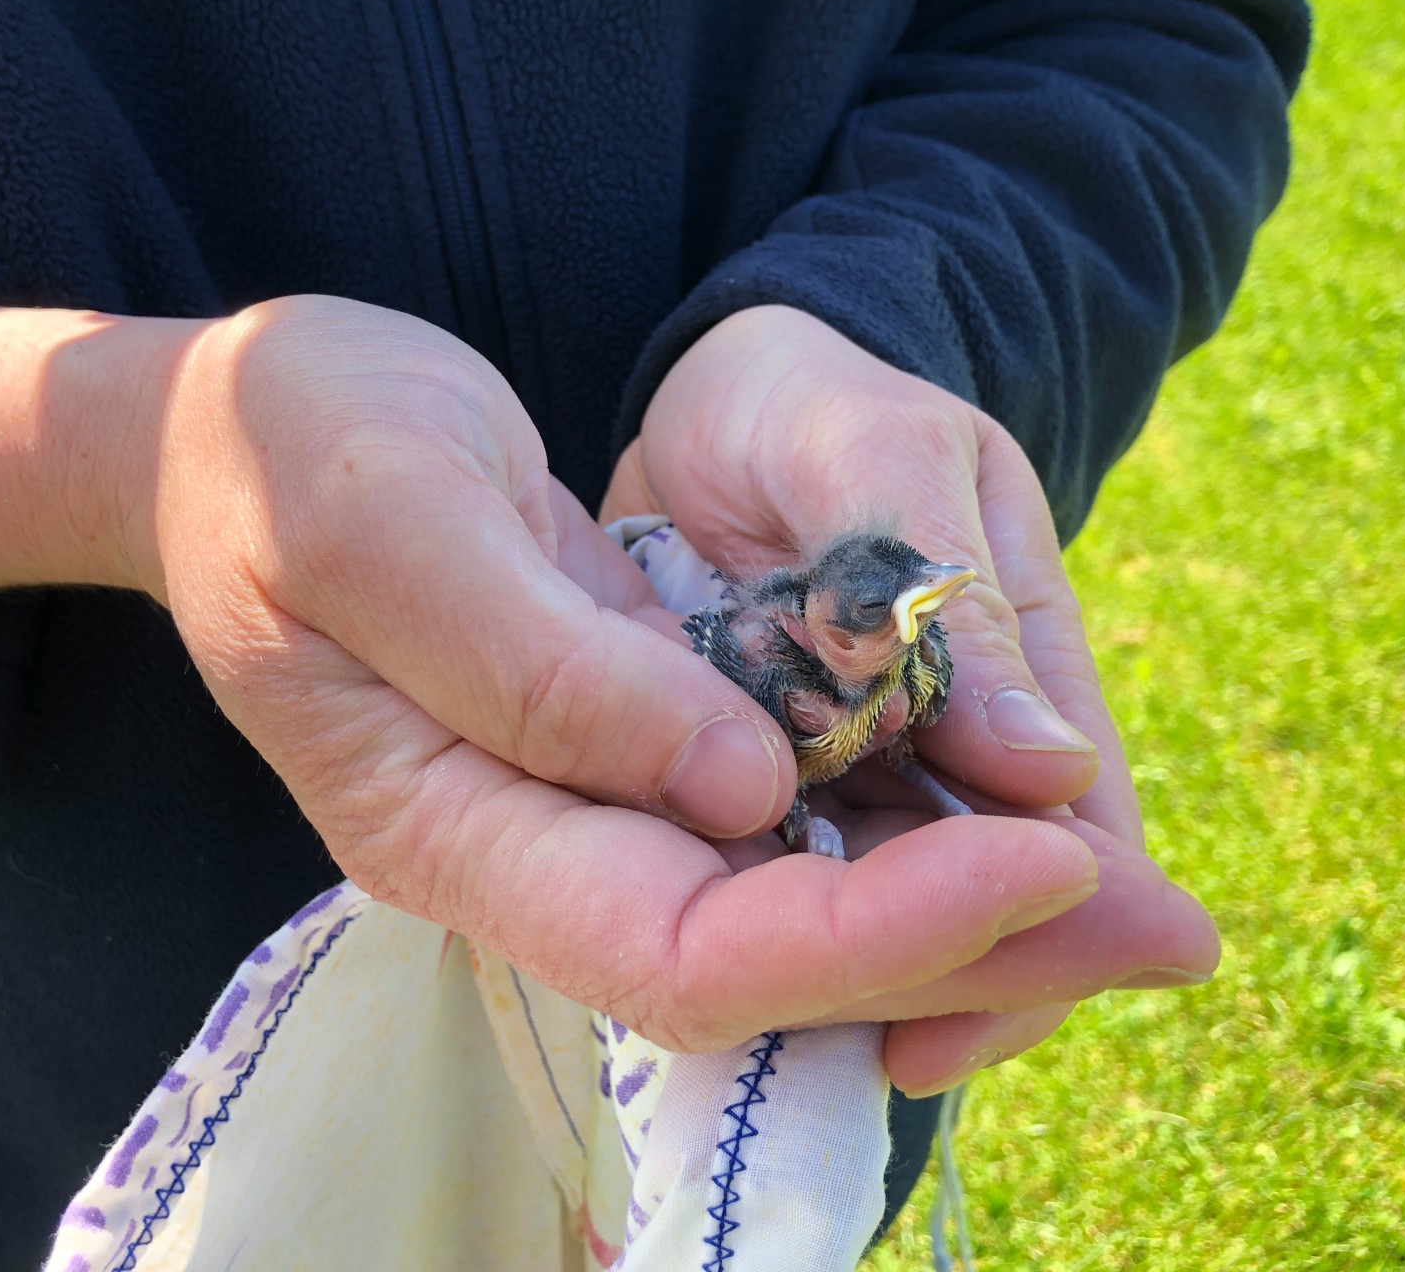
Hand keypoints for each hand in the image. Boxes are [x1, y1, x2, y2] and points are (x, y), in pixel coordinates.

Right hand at [0, 292, 1122, 1053]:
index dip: (868, 932)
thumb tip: (745, 793)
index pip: (680, 951)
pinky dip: (901, 830)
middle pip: (766, 971)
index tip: (1042, 860)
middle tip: (1166, 920)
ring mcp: (582, 812)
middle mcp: (531, 855)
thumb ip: (545, 664)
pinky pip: (780, 833)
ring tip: (1134, 891)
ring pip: (790, 916)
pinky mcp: (627, 750)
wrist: (238, 432)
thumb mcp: (387, 516)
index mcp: (450, 825)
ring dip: (964, 910)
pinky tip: (1009, 806)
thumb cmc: (285, 449)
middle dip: (969, 950)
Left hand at [605, 305, 1218, 1089]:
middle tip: (899, 1054)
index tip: (973, 1006)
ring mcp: (872, 772)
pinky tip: (736, 982)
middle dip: (962, 982)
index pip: (1073, 834)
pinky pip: (795, 881)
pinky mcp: (779, 782)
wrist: (721, 398)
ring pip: (894, 911)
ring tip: (815, 1041)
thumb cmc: (816, 408)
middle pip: (996, 901)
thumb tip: (1051, 777)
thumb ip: (948, 600)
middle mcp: (965, 743)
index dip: (1046, 931)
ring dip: (865, 977)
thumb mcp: (886, 461)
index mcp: (1027, 666)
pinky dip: (777, 930)